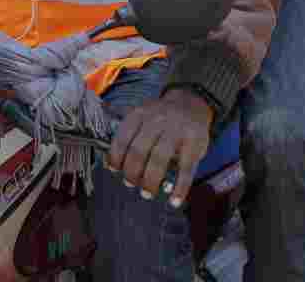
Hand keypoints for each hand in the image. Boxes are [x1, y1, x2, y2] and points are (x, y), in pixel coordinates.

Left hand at [107, 88, 214, 207]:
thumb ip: (129, 135)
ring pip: (159, 159)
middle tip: (129, 184)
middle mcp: (157, 121)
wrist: (192, 103)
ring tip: (146, 193)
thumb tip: (110, 163)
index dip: (115, 156)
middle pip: (139, 150)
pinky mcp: (194, 143)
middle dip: (131, 172)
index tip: (113, 169)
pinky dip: (180, 188)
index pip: (123, 137)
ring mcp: (177, 131)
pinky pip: (186, 169)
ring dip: (150, 181)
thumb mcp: (143, 116)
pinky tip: (174, 200)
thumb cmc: (161, 118)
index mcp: (140, 114)